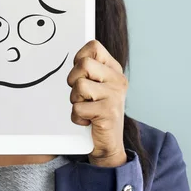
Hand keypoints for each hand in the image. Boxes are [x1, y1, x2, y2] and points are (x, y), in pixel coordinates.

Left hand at [67, 39, 127, 167]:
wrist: (108, 144)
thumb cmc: (96, 113)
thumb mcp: (95, 87)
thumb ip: (87, 71)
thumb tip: (75, 57)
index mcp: (114, 70)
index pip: (93, 47)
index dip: (80, 59)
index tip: (82, 75)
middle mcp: (117, 80)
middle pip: (83, 65)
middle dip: (73, 81)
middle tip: (81, 95)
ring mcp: (115, 96)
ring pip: (79, 85)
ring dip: (75, 100)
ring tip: (86, 108)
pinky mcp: (108, 112)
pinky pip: (78, 108)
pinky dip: (77, 117)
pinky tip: (88, 121)